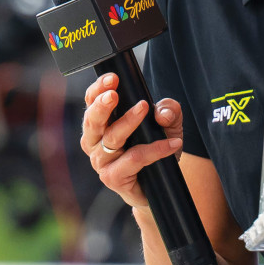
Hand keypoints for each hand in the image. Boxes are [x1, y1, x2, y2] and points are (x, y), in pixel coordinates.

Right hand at [82, 75, 182, 209]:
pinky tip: (172, 143)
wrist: (159, 185)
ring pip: (112, 138)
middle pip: (92, 121)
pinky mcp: (113, 177)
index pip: (91, 103)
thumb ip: (168, 111)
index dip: (97, 90)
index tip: (112, 78)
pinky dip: (154, 149)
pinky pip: (134, 159)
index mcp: (100, 125)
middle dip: (101, 105)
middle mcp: (95, 142)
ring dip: (128, 121)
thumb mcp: (169, 125)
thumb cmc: (156, 149)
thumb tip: (162, 112)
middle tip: (113, 94)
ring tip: (144, 107)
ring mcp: (102, 161)